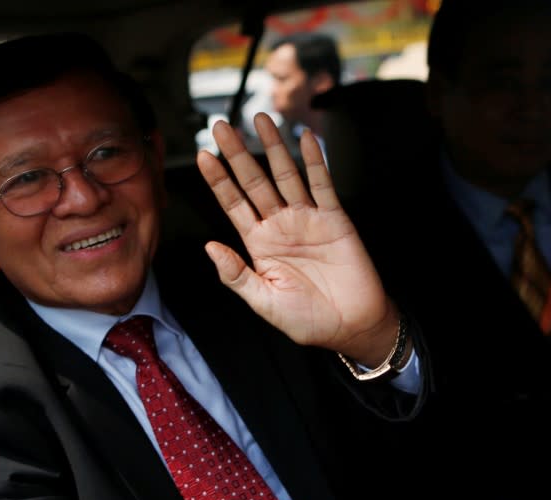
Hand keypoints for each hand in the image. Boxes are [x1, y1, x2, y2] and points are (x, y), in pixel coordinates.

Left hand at [196, 113, 397, 366]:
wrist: (351, 326)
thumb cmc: (306, 319)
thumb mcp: (263, 301)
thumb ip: (235, 274)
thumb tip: (209, 246)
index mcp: (258, 243)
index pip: (233, 204)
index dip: (218, 180)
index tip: (202, 155)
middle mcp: (279, 225)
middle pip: (253, 181)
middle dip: (237, 153)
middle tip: (220, 126)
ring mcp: (306, 219)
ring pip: (285, 175)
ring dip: (273, 147)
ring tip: (260, 118)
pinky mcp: (335, 219)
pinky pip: (322, 185)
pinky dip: (315, 162)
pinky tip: (304, 139)